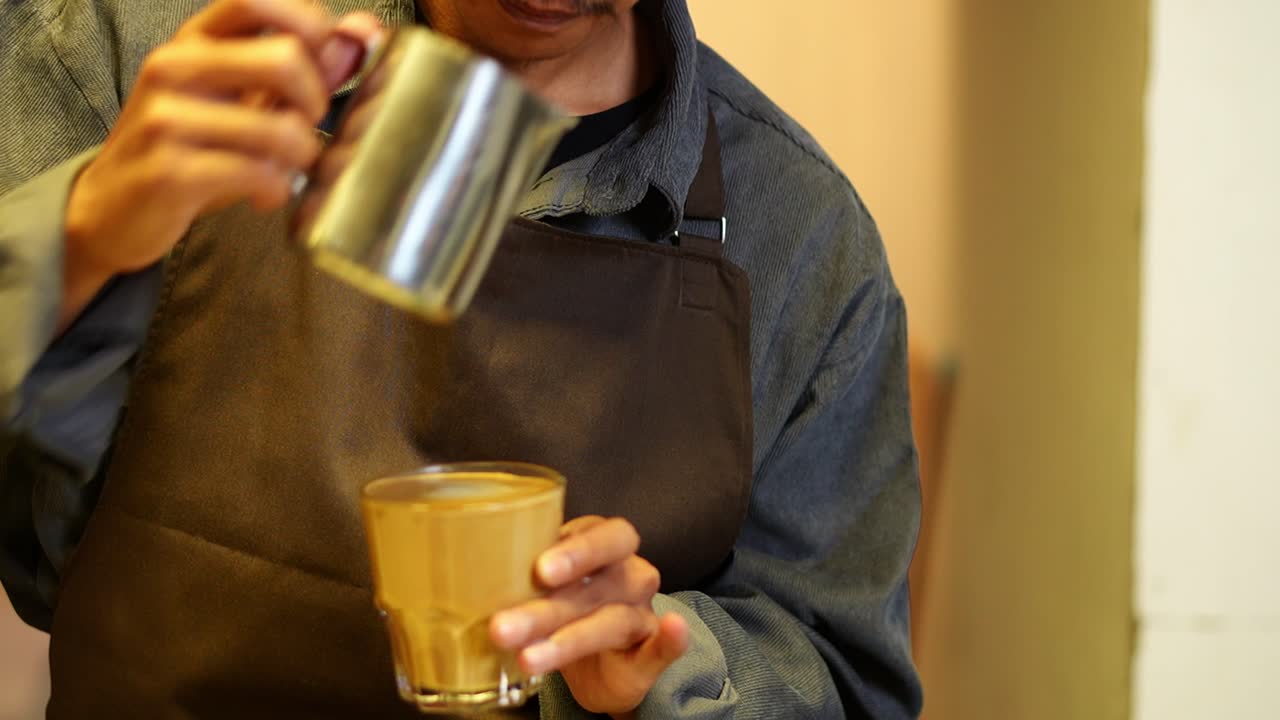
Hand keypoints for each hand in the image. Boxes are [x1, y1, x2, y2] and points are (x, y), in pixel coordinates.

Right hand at [59, 0, 380, 327]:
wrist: (111, 208)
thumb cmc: (188, 148)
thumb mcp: (241, 98)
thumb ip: (301, 67)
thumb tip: (359, 34)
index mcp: (193, 41)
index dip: (310, 28)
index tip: (325, 66)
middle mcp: (173, 69)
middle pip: (283, 59)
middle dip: (316, 102)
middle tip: (305, 128)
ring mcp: (167, 119)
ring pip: (280, 129)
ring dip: (300, 159)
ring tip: (283, 170)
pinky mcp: (170, 172)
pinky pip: (258, 175)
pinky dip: (277, 191)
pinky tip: (264, 196)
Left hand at [490, 516, 689, 717]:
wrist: (596, 661)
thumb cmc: (562, 608)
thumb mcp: (542, 583)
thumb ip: (519, 571)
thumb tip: (458, 573)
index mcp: (604, 548)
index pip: (603, 536)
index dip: (576, 549)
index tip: (540, 569)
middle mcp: (628, 575)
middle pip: (596, 584)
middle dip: (548, 607)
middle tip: (505, 626)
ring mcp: (641, 613)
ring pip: (612, 621)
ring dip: (569, 641)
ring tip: (528, 659)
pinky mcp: (650, 652)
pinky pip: (665, 645)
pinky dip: (671, 640)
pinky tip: (673, 632)